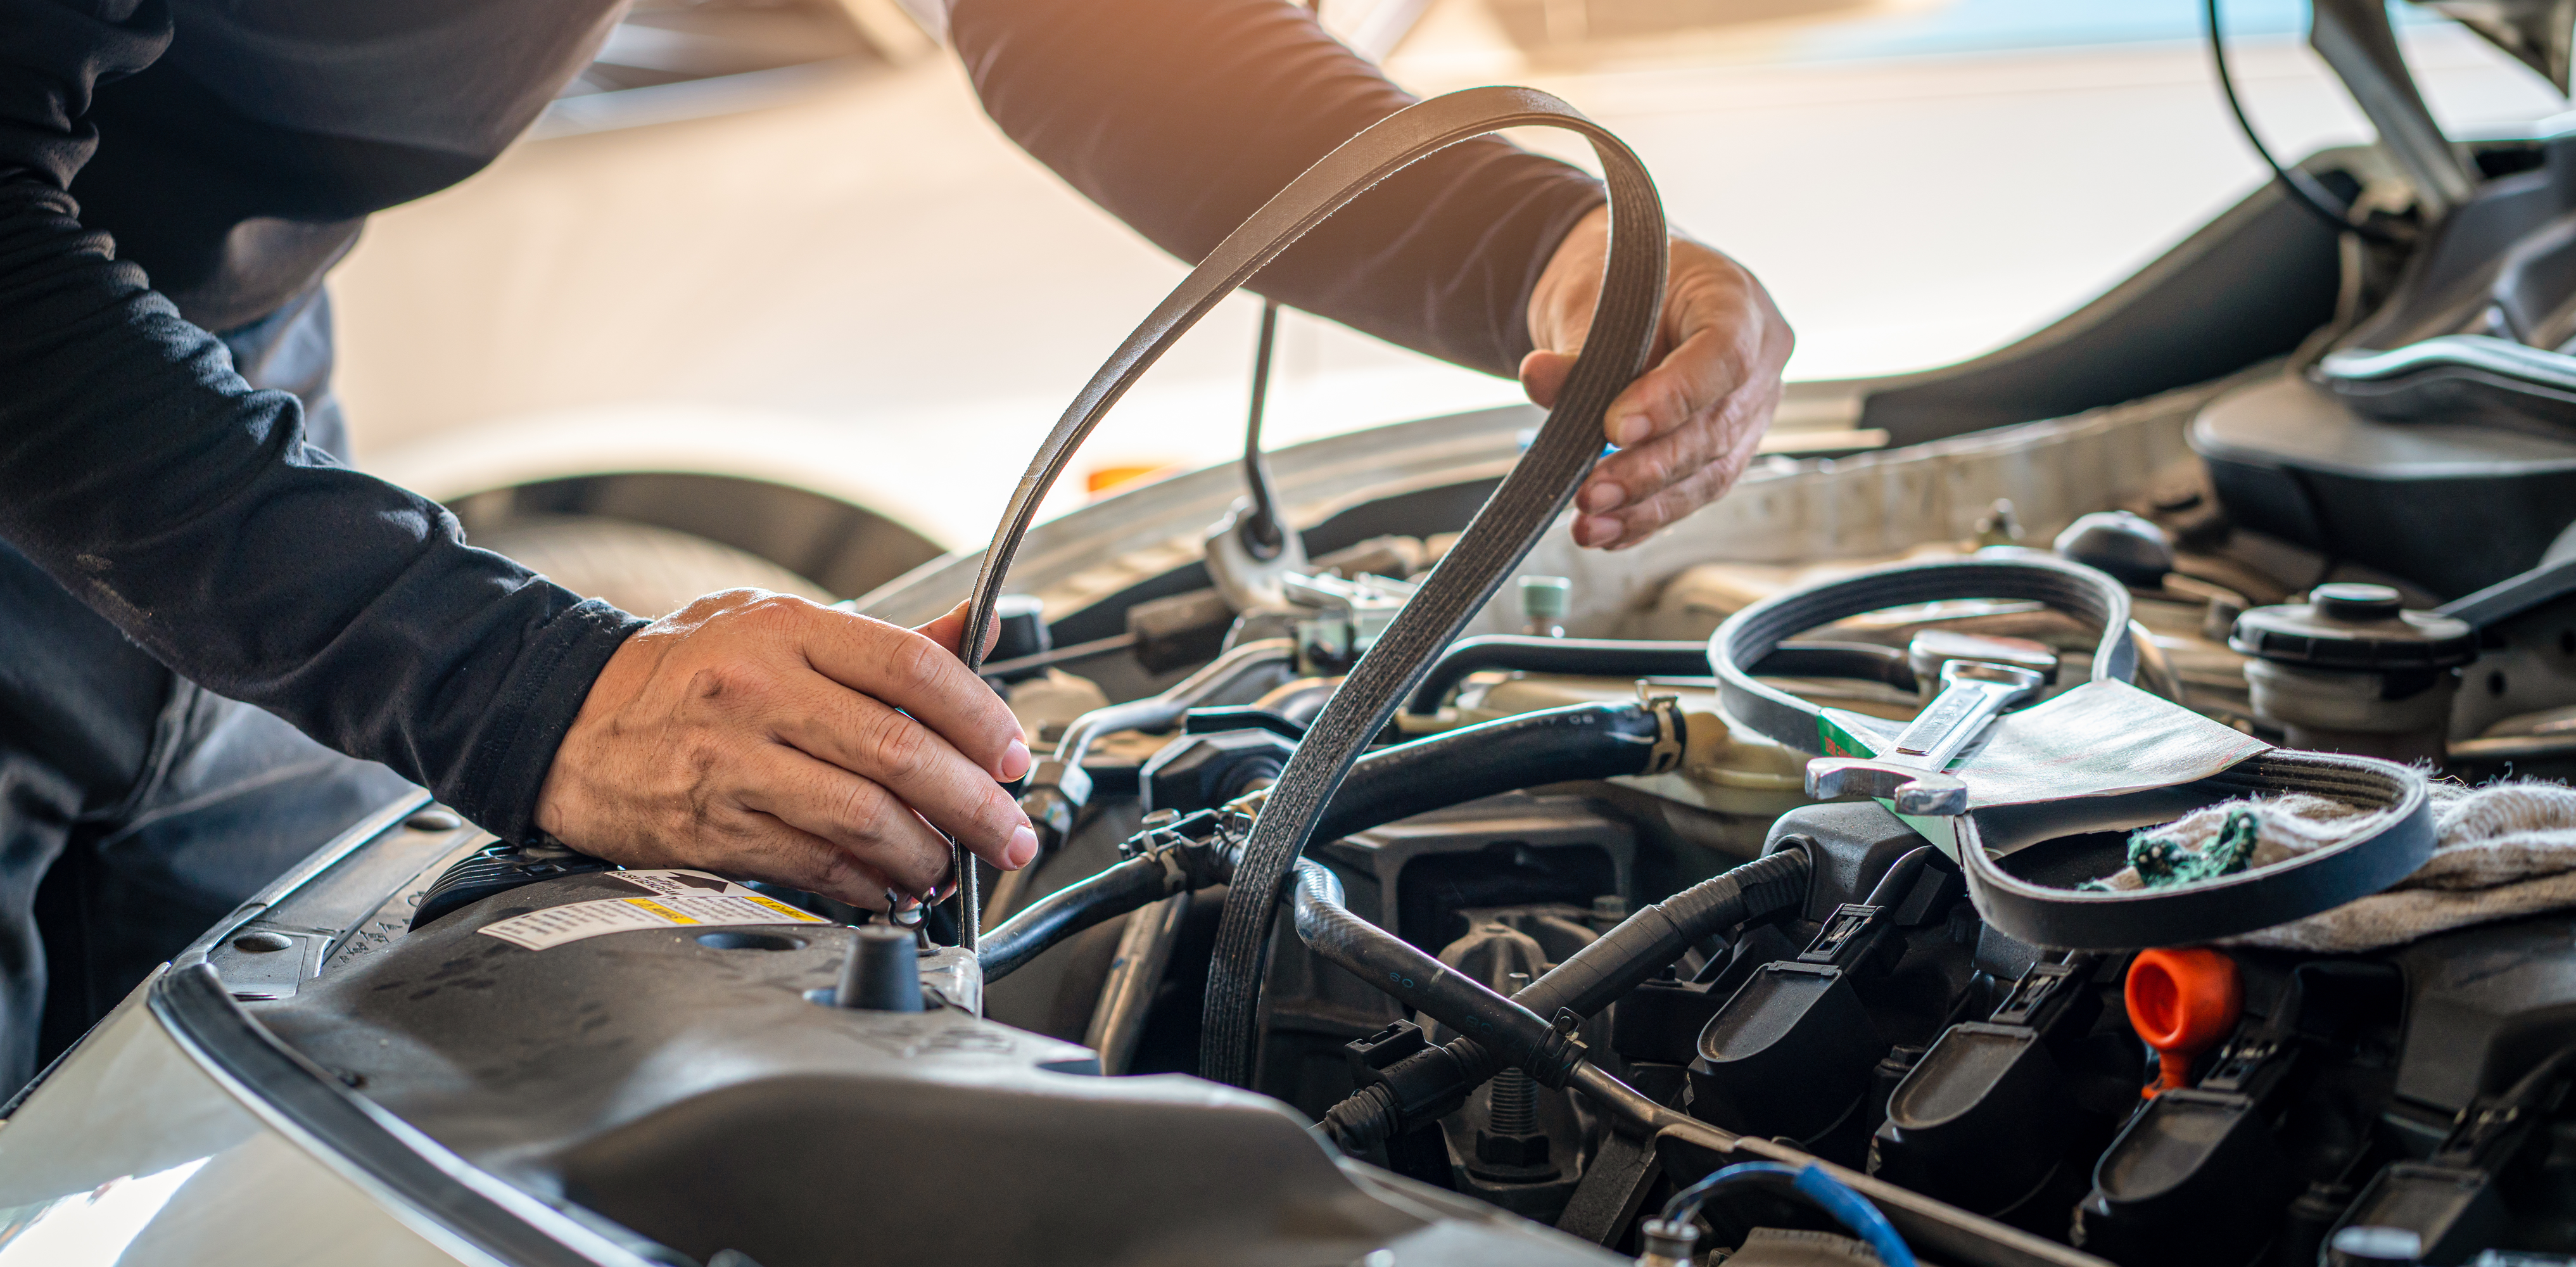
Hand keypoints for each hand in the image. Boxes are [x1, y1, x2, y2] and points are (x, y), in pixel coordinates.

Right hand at [534, 592, 1036, 910]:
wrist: (562, 719)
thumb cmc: (679, 671)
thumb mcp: (772, 623)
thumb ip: (879, 639)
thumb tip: (974, 631)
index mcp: (787, 631)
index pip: (912, 668)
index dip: (979, 716)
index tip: (1012, 753)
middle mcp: (762, 693)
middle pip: (900, 751)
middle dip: (975, 802)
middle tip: (1009, 830)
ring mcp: (734, 764)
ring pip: (864, 817)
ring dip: (927, 852)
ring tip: (951, 863)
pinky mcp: (714, 829)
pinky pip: (816, 864)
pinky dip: (869, 882)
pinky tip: (892, 883)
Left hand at [1521, 205, 1792, 549]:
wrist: (1633, 296)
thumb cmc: (1625, 286)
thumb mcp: (1596, 301)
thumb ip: (1577, 347)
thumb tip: (1539, 377)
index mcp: (1738, 302)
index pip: (1723, 356)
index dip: (1673, 398)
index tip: (1616, 427)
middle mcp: (1762, 360)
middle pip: (1716, 427)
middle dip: (1650, 469)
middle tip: (1592, 492)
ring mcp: (1752, 411)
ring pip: (1710, 471)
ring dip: (1647, 506)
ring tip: (1591, 525)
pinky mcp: (1730, 450)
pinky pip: (1695, 492)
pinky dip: (1649, 517)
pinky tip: (1609, 534)